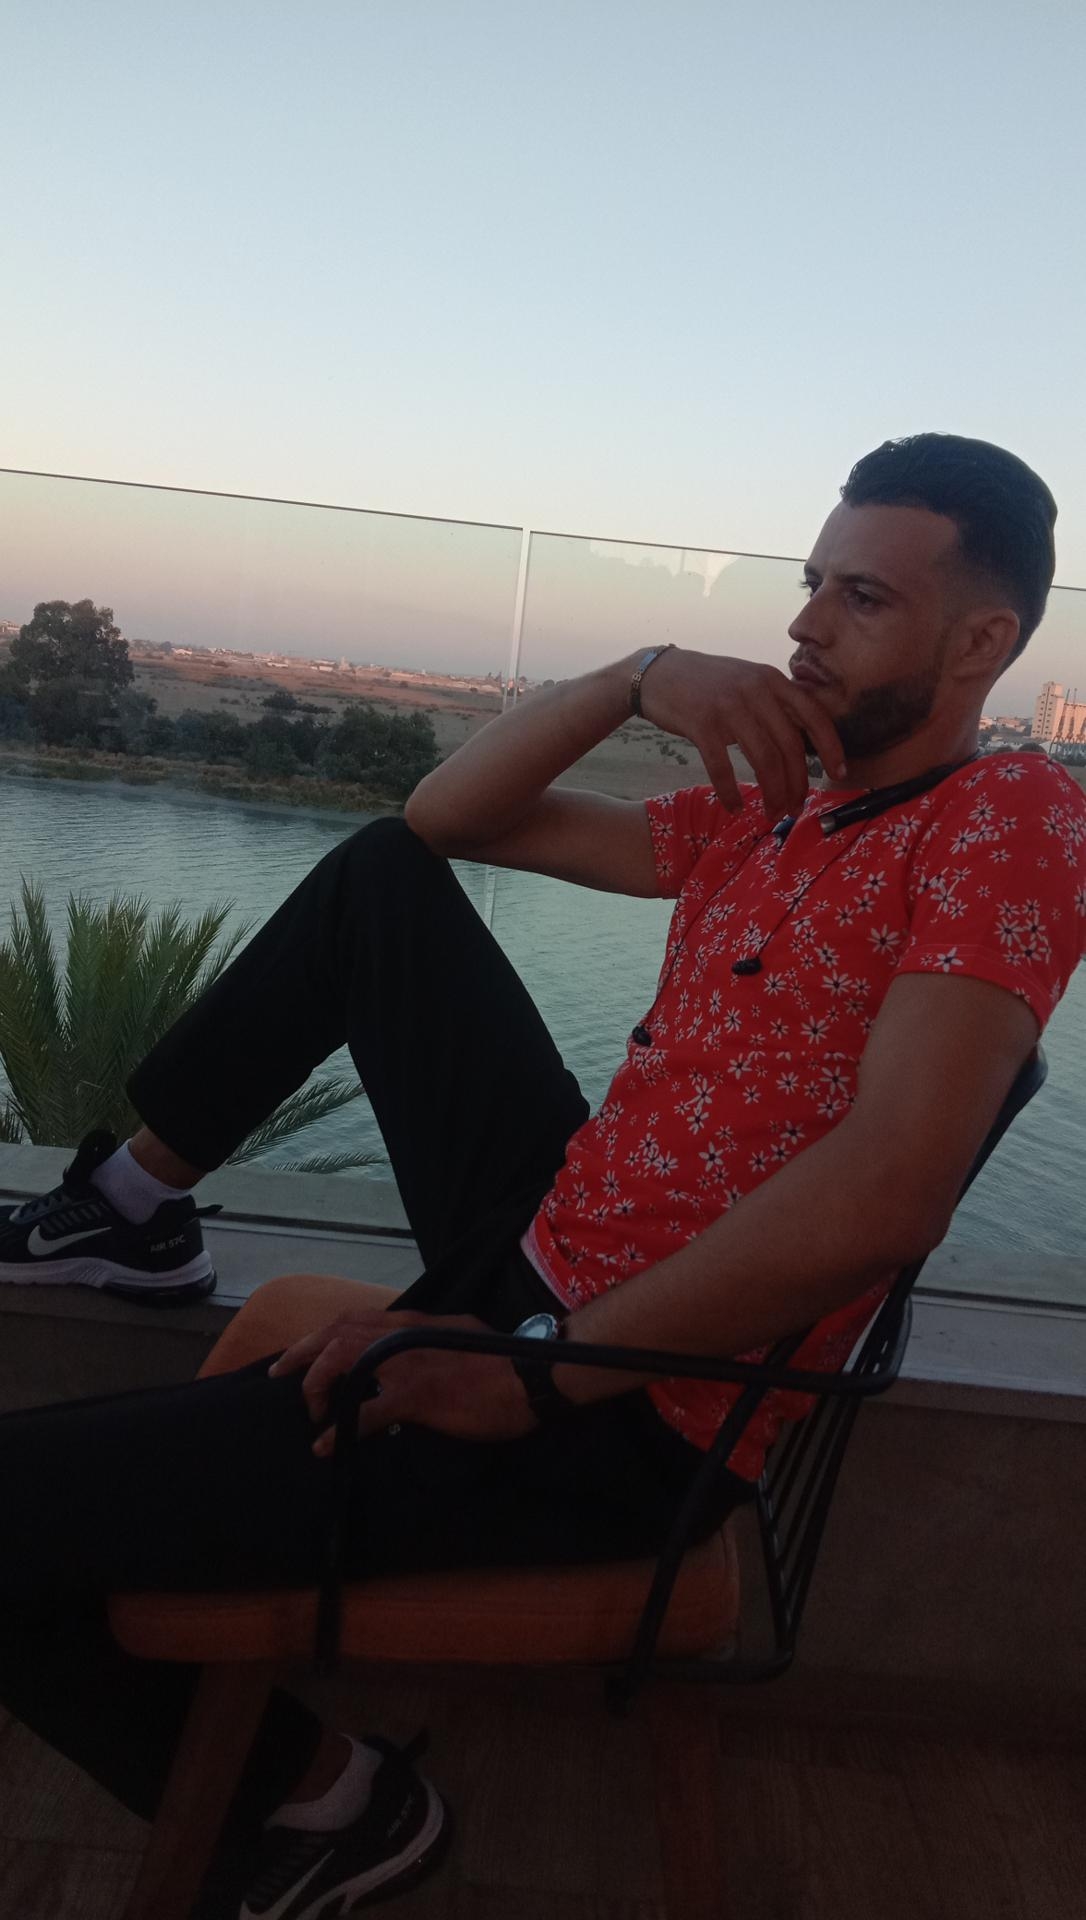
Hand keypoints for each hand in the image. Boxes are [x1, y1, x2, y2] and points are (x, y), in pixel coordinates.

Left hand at [268, 1309, 536, 1453]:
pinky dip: (341, 1430)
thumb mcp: (460, 1338)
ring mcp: (408, 1363)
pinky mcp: (417, 1395)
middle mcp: (405, 1334)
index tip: (298, 1355)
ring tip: (312, 1412)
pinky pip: (366, 1412)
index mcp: (415, 1322)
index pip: (354, 1318)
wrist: (532, 1378)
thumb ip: (431, 1343)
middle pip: (337, 1332)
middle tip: (281, 1377)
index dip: (319, 1335)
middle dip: (303, 1354)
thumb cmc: (503, 1363)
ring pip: (343, 1360)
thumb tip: (412, 1360)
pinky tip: (327, 1446)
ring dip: (320, 1385)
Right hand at [639, 650, 846, 818]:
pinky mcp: (701, 723)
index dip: (831, 746)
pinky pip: (722, 767)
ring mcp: (728, 706)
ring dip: (772, 794)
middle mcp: (756, 690)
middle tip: (795, 809)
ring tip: (773, 813)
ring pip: (763, 760)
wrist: (659, 674)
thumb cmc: (708, 685)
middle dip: (797, 784)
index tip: (839, 772)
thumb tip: (802, 745)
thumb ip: (775, 704)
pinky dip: (730, 793)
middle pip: (789, 747)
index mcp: (773, 680)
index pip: (814, 715)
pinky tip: (735, 807)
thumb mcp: (749, 682)